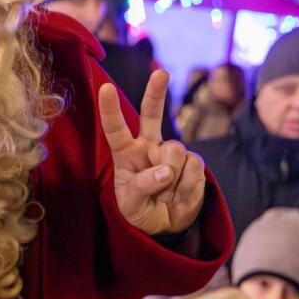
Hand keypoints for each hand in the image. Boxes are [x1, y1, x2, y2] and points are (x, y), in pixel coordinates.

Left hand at [98, 70, 205, 235]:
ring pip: (174, 151)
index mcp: (125, 153)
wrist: (165, 225)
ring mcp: (171, 153)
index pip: (115, 129)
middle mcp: (148, 146)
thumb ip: (142, 187)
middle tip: (161, 73)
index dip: (110, 109)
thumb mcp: (130, 204)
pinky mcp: (193, 163)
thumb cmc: (139, 210)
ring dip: (171, 177)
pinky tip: (179, 194)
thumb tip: (166, 171)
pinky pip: (193, 168)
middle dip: (156, 92)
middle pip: (151, 114)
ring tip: (165, 193)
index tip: (105, 88)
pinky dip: (186, 187)